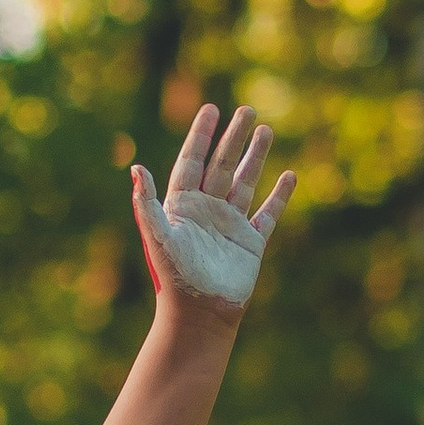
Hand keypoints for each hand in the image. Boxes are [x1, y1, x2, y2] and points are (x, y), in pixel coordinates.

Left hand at [131, 105, 295, 312]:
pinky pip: (268, 213)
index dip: (200, 136)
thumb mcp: (159, 236)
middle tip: (246, 109)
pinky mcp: (251, 243)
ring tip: (265, 130)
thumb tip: (135, 167)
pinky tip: (288, 175)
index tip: (210, 109)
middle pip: (221, 165)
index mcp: (182, 207)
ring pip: (245, 182)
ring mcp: (230, 225)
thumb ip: (146, 203)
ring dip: (255, 157)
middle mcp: (206, 212)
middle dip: (233, 137)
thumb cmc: (175, 278)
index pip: (192, 162)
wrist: (200, 315)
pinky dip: (279, 195)